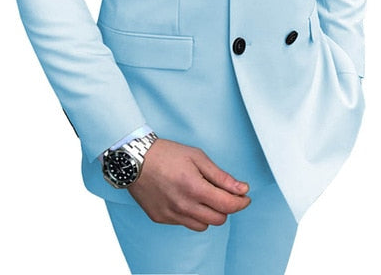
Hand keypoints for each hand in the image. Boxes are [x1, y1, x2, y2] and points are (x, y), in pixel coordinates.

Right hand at [126, 138, 250, 231]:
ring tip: (202, 195)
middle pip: (218, 219)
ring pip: (203, 226)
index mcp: (195, 188)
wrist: (135, 159)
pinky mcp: (161, 218)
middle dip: (226, 207)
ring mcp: (171, 214)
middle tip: (223, 194)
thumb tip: (241, 189)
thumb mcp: (197, 157)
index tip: (244, 197)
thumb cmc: (165, 154)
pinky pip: (185, 223)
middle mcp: (183, 205)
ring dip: (209, 213)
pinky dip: (191, 214)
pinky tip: (185, 198)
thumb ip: (221, 176)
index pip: (227, 205)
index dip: (241, 202)